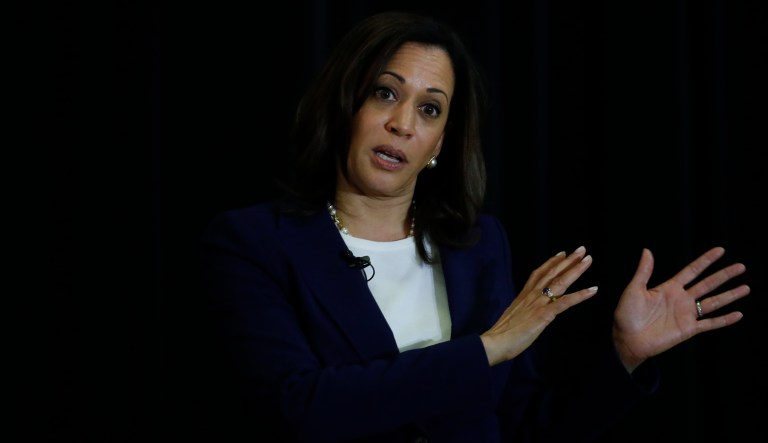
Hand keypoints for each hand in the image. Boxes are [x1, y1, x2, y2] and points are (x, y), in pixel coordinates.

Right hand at [481, 246, 598, 365]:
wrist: (495, 342)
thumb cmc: (502, 334)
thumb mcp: (513, 316)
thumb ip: (523, 310)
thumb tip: (528, 310)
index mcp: (524, 295)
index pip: (539, 273)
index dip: (551, 262)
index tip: (562, 254)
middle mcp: (532, 295)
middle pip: (552, 273)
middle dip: (568, 261)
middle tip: (581, 249)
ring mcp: (538, 303)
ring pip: (560, 282)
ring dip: (576, 270)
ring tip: (588, 259)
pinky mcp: (544, 314)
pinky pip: (565, 302)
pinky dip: (580, 295)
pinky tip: (593, 290)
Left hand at [612, 247, 749, 372]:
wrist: (627, 339)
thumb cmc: (627, 314)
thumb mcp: (634, 289)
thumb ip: (644, 271)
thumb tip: (647, 250)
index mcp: (669, 288)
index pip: (692, 271)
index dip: (706, 261)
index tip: (720, 251)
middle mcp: (681, 299)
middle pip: (708, 284)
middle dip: (724, 275)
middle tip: (741, 266)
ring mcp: (686, 314)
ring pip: (713, 302)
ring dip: (730, 295)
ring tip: (746, 288)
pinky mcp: (689, 329)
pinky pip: (710, 323)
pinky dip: (724, 320)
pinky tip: (738, 314)